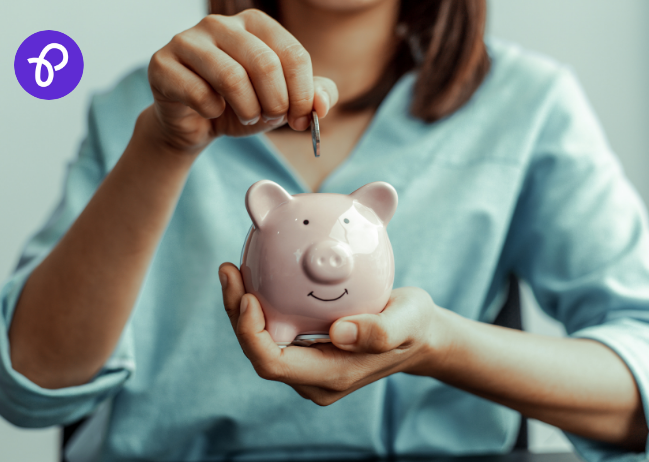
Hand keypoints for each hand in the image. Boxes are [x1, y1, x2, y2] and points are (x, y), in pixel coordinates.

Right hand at [144, 9, 338, 151]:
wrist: (196, 123)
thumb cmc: (242, 105)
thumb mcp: (284, 102)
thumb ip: (313, 96)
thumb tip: (321, 105)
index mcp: (254, 22)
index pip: (294, 54)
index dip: (302, 95)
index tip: (300, 119)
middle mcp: (220, 23)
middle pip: (265, 64)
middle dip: (276, 102)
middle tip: (271, 118)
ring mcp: (187, 40)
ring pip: (232, 77)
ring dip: (247, 109)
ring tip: (247, 116)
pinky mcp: (162, 64)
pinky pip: (199, 94)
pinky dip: (213, 112)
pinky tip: (212, 112)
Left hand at [219, 262, 445, 405]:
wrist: (419, 336)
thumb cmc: (414, 326)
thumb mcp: (408, 321)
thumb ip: (380, 331)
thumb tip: (338, 333)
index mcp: (332, 376)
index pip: (273, 363)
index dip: (251, 334)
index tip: (248, 296)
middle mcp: (314, 378)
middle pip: (259, 352)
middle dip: (236, 315)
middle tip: (230, 270)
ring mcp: (309, 367)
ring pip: (262, 342)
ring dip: (241, 309)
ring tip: (233, 270)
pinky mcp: (308, 351)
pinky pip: (274, 331)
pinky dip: (260, 306)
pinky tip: (255, 275)